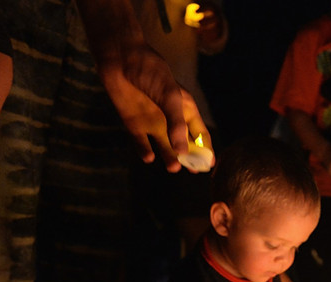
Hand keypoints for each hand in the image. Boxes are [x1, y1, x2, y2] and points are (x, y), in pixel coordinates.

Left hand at [97, 45, 209, 172]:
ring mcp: (152, 122)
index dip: (206, 149)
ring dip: (169, 157)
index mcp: (185, 109)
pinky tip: (149, 158)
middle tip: (193, 172)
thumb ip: (176, 124)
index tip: (210, 165)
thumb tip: (183, 152)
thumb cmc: (151, 72)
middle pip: (183, 144)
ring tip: (173, 168)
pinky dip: (145, 152)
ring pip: (164, 146)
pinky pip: (141, 144)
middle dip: (189, 159)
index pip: (200, 134)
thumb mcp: (170, 96)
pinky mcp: (133, 124)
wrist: (121, 59)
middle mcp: (170, 119)